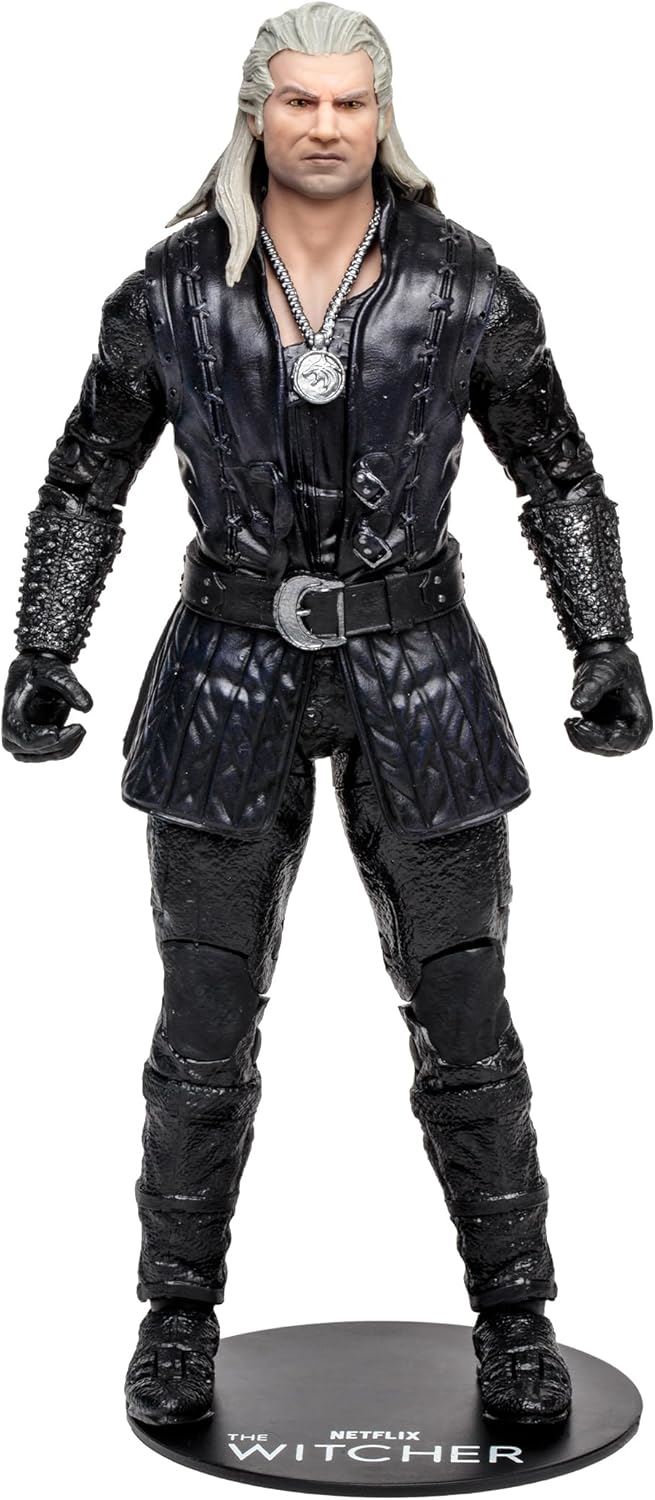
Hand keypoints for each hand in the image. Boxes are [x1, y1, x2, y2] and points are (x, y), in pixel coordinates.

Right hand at [2, 651, 92, 761]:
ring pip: (45, 755)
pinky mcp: (38, 743)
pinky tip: (78, 731)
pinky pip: (53, 753)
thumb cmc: (42, 669)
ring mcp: (25, 740)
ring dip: (66, 746)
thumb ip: (70, 687)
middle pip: (33, 749)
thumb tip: (87, 707)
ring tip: (80, 728)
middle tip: (79, 727)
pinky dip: (69, 746)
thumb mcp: (55, 672)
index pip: (19, 736)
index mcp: (12, 712)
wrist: (39, 670)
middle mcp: (13, 731)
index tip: (56, 732)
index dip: (37, 739)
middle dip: (59, 742)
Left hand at [565, 639, 651, 755]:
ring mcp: (612, 732)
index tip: (608, 736)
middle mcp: (628, 729)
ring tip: (570, 721)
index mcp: (640, 716)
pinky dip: (575, 735)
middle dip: (592, 738)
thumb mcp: (604, 671)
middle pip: (611, 746)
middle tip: (576, 723)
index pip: (634, 738)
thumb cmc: (611, 664)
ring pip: (595, 747)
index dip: (621, 740)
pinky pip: (585, 742)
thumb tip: (577, 704)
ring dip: (580, 738)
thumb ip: (592, 686)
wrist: (601, 660)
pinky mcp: (597, 731)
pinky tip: (570, 721)